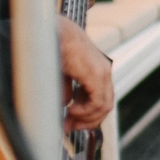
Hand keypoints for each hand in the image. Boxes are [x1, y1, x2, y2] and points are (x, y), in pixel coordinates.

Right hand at [57, 18, 114, 133]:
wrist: (55, 31)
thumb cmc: (56, 46)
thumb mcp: (62, 71)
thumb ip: (67, 87)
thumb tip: (66, 103)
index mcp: (97, 69)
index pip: (101, 98)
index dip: (87, 114)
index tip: (71, 122)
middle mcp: (104, 71)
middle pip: (105, 105)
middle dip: (87, 120)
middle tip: (69, 128)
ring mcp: (102, 72)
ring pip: (103, 106)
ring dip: (86, 118)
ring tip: (69, 121)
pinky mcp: (96, 74)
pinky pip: (97, 102)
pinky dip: (85, 111)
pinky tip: (70, 110)